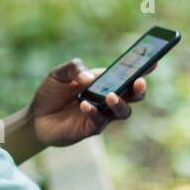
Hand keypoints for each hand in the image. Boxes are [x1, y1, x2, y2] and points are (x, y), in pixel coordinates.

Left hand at [27, 58, 151, 147]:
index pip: (127, 74)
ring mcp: (101, 114)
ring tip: (110, 96)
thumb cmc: (51, 92)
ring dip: (120, 104)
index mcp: (105, 81)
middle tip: (138, 82)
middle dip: (139, 89)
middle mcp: (108, 98)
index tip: (154, 61)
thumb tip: (88, 78)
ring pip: (123, 112)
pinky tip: (85, 105)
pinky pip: (100, 123)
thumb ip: (73, 68)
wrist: (36, 116)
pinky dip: (95, 113)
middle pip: (133, 95)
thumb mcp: (58, 74)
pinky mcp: (90, 129)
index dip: (143, 68)